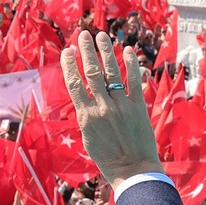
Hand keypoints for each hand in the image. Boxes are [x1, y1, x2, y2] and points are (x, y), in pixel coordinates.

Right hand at [59, 31, 160, 186]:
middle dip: (87, 51)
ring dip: (106, 52)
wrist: (132, 169)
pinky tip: (128, 51)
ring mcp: (121, 105)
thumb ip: (86, 116)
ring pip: (112, 72)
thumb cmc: (107, 158)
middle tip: (83, 35)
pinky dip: (131, 65)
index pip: (75, 84)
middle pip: (92, 73)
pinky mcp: (138, 107)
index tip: (68, 51)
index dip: (70, 65)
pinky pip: (134, 81)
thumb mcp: (88, 137)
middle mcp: (102, 107)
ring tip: (101, 36)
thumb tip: (85, 99)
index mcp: (86, 116)